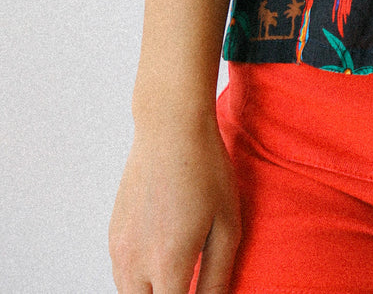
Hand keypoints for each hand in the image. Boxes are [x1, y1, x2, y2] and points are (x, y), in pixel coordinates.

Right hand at [109, 113, 240, 293]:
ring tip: (176, 276)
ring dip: (150, 293)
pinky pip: (121, 274)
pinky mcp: (112, 234)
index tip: (198, 293)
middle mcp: (136, 261)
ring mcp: (119, 248)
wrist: (170, 128)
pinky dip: (138, 278)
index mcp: (168, 263)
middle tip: (187, 284)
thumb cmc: (205, 170)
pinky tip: (160, 258)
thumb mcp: (227, 224)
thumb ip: (218, 276)